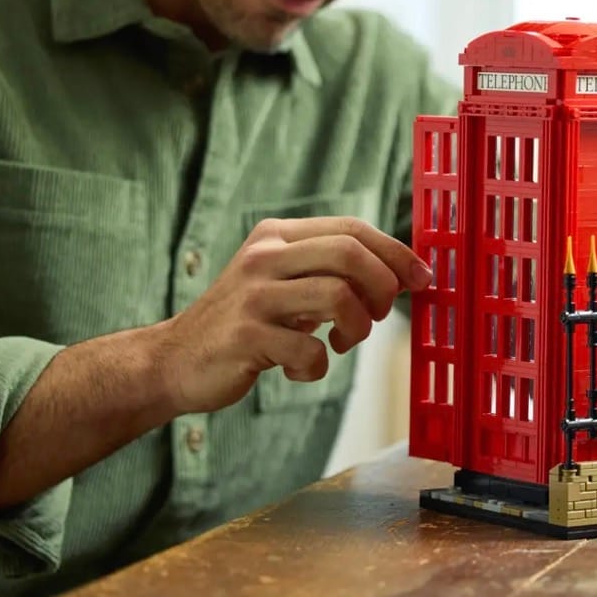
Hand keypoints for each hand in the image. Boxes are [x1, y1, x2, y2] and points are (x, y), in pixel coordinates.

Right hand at [153, 216, 432, 413]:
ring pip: (338, 297)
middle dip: (382, 288)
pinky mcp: (245, 337)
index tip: (422, 279)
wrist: (174, 360)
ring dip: (356, 329)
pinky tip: (299, 368)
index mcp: (277, 236)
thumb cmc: (247, 323)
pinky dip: (316, 367)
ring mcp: (252, 295)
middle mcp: (264, 257)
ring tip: (340, 343)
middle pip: (349, 254)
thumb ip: (333, 272)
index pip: (352, 228)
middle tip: (377, 317)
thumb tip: (402, 274)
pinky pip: (310, 350)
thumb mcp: (285, 283)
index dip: (396, 253)